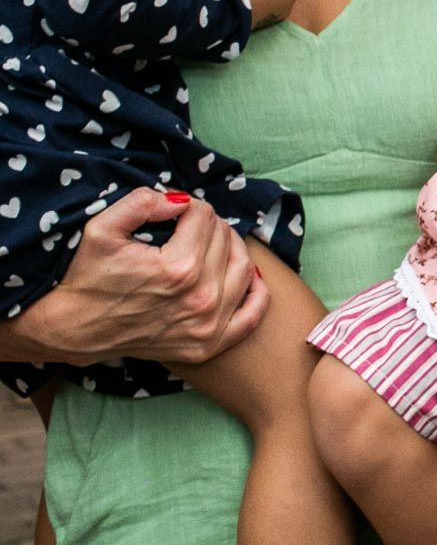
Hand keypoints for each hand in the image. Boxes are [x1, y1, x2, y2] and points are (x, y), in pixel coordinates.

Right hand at [3, 189, 266, 366]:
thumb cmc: (86, 278)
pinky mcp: (207, 345)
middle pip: (224, 239)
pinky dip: (257, 293)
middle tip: (191, 224)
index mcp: (178, 267)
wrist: (72, 330)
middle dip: (209, 224)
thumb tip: (180, 199)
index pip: (205, 217)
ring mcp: (207, 325)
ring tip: (212, 242)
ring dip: (232, 248)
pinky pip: (252, 315)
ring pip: (243, 268)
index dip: (190, 206)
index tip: (176, 210)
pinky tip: (250, 277)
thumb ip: (142, 202)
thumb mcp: (102, 228)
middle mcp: (200, 297)